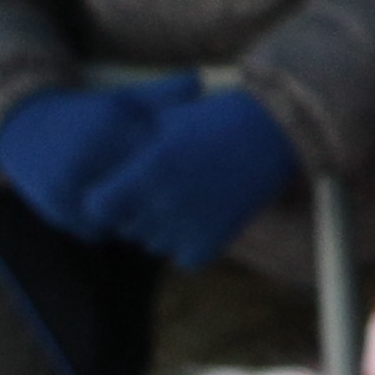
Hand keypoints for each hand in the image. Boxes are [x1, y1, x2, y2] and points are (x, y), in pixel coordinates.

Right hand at [0, 77, 197, 235]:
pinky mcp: (56, 209)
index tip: (184, 175)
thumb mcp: (125, 100)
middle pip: (140, 193)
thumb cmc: (92, 116)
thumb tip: (200, 79)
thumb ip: (164, 94)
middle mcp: (87, 154)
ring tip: (141, 207)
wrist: (27, 131)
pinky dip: (107, 226)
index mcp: (111, 124)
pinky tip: (113, 214)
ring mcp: (69, 184)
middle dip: (154, 199)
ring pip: (119, 216)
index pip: (158, 161)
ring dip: (132, 217)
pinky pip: (95, 229)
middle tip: (166, 199)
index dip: (173, 173)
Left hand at [93, 89, 304, 268]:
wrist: (277, 130)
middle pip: (125, 227)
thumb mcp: (168, 122)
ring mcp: (189, 226)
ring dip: (160, 227)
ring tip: (183, 199)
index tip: (117, 189)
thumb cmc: (217, 118)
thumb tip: (112, 170)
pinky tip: (201, 216)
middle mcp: (165, 202)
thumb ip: (135, 149)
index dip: (104, 198)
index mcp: (150, 170)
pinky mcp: (213, 243)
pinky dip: (188, 243)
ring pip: (152, 243)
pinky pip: (182, 257)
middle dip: (133, 211)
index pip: (97, 207)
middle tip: (158, 190)